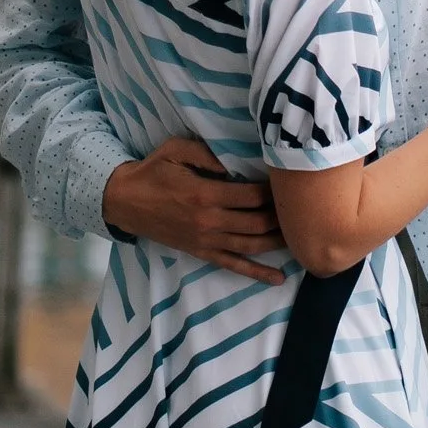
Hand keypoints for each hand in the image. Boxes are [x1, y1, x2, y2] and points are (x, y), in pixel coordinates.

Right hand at [102, 134, 284, 280]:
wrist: (126, 201)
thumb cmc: (153, 171)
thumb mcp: (176, 150)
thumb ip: (207, 154)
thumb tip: (236, 162)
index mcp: (205, 194)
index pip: (251, 195)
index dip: (273, 189)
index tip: (288, 181)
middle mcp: (209, 221)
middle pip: (257, 222)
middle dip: (282, 216)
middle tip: (301, 206)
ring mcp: (206, 241)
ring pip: (251, 245)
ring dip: (277, 241)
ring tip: (301, 236)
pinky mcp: (202, 253)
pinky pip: (233, 266)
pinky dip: (257, 273)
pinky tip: (278, 278)